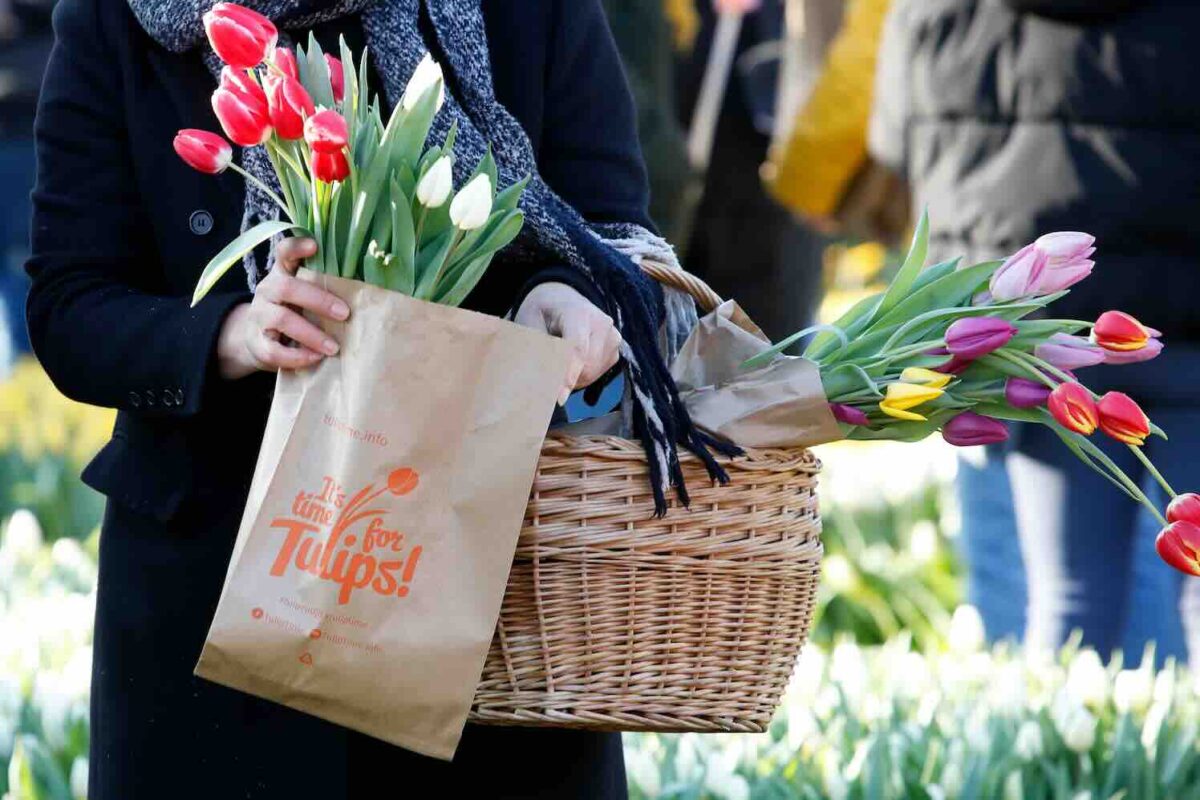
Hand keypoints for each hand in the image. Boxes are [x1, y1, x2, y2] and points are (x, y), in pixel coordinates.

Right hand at [215, 237, 349, 379]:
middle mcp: (267, 290)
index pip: (284, 253)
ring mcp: (259, 316)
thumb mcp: (303, 295)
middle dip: (318, 300)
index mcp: (282, 274)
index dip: (297, 247)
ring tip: (334, 347)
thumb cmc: (293, 312)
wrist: (258, 340)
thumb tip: (367, 293)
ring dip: (311, 334)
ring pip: (281, 319)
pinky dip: (297, 356)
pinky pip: (274, 350)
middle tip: (345, 313)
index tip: (315, 246)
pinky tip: (316, 358)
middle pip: (286, 287)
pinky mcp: (257, 343)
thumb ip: (324, 288)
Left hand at [514, 282, 621, 404]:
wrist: (561, 299)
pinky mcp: (616, 348)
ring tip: (559, 364)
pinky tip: (572, 362)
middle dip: (566, 378)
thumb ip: (538, 351)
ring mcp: (613, 336)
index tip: (559, 397)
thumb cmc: (542, 313)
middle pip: (587, 365)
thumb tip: (542, 382)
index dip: (568, 374)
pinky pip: (599, 373)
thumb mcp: (530, 325)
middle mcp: (602, 323)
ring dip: (574, 378)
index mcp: (579, 312)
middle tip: (546, 376)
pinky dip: (583, 375)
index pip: (577, 349)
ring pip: (593, 373)